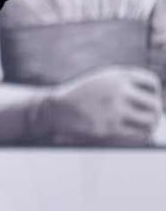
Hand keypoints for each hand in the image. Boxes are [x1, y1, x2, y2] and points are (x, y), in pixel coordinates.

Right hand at [38, 66, 162, 145]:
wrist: (55, 108)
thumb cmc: (83, 95)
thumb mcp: (103, 80)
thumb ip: (127, 85)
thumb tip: (156, 101)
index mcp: (116, 75)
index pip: (151, 82)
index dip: (154, 92)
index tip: (148, 98)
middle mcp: (117, 90)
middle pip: (154, 104)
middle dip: (154, 111)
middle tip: (149, 116)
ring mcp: (113, 109)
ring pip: (149, 121)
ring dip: (150, 125)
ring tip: (145, 126)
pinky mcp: (109, 128)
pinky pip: (139, 135)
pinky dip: (142, 135)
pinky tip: (136, 134)